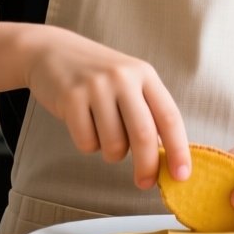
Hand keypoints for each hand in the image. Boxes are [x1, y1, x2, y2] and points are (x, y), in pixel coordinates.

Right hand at [23, 25, 189, 188]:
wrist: (52, 51)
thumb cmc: (97, 75)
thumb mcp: (129, 82)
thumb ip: (148, 112)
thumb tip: (166, 158)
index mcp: (145, 74)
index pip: (169, 117)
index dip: (178, 150)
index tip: (181, 176)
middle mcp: (123, 77)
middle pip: (144, 135)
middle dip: (147, 166)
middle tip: (145, 182)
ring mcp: (96, 86)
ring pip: (114, 145)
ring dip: (111, 153)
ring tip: (103, 133)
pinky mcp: (71, 97)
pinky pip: (87, 143)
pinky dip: (87, 144)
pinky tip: (83, 124)